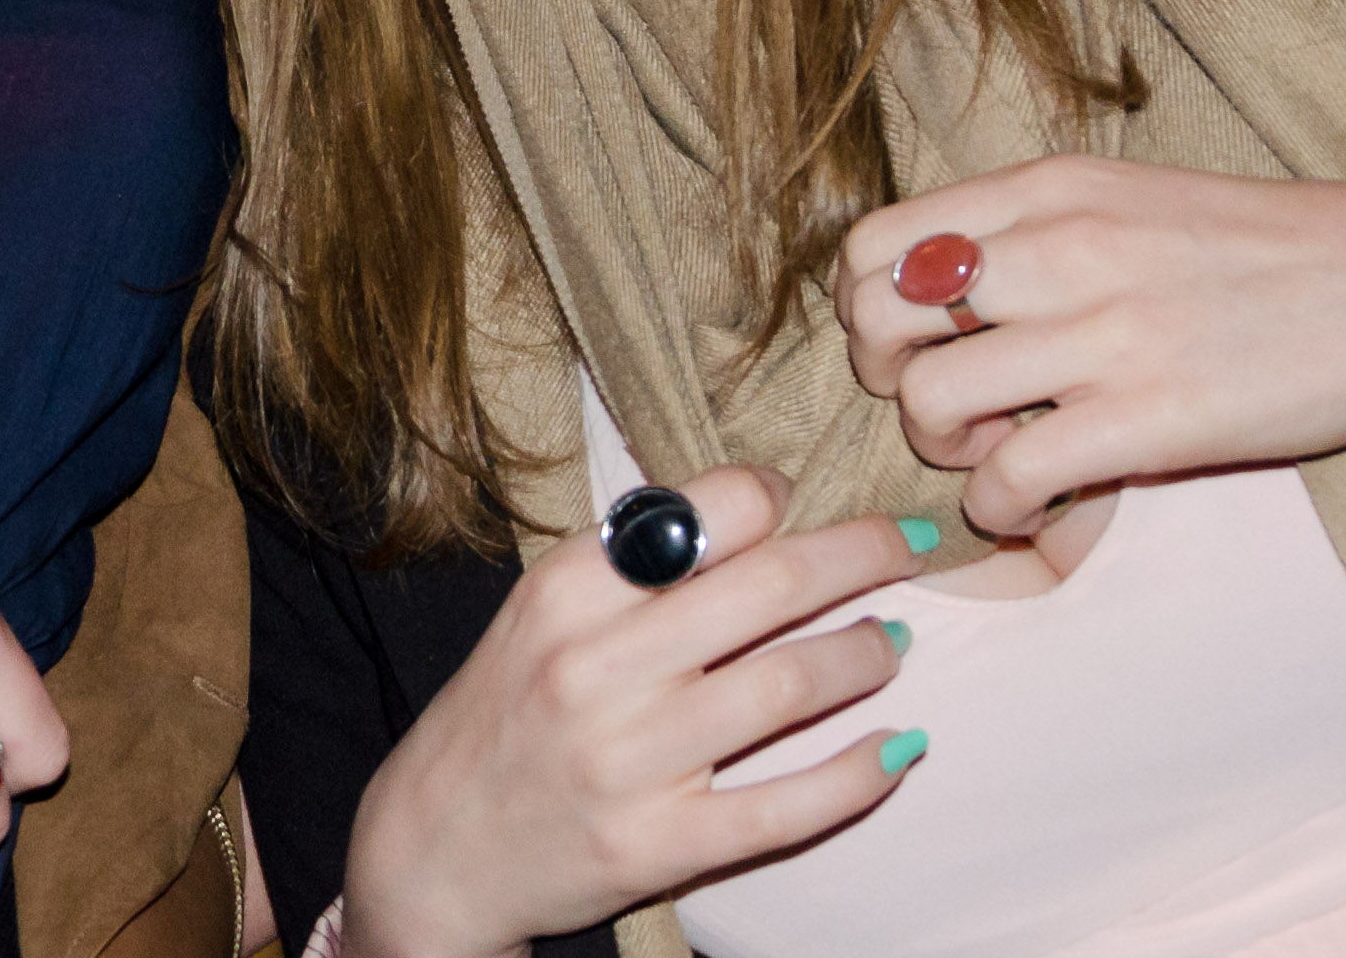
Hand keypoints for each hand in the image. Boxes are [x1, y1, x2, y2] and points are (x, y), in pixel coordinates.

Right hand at [334, 467, 919, 957]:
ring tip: (894, 642)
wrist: (433, 848)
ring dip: (864, 656)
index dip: (775, 497)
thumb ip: (633, 565)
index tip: (805, 505)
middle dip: (861, 555)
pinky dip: (857, 775)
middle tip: (911, 545)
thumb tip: (761, 510)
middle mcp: (595, 667)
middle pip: (768, 587)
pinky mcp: (657, 846)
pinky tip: (898, 749)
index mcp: (565, 591)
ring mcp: (628, 761)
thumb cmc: (504, 713)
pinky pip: (784, 808)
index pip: (704, 509)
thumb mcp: (541, 615)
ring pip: (787, 689)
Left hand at [838, 156, 1345, 536]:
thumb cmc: (1269, 253)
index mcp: (1052, 188)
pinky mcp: (1153, 418)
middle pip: (878, 315)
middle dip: (888, 377)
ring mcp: (1105, 332)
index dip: (868, 309)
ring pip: (928, 398)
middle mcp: (1062, 247)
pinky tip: (1040, 502)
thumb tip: (939, 294)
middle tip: (947, 406)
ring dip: (943, 447)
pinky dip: (1001, 506)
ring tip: (997, 454)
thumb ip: (1036, 232)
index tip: (916, 346)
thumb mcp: (1133, 199)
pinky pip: (1009, 478)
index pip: (878, 241)